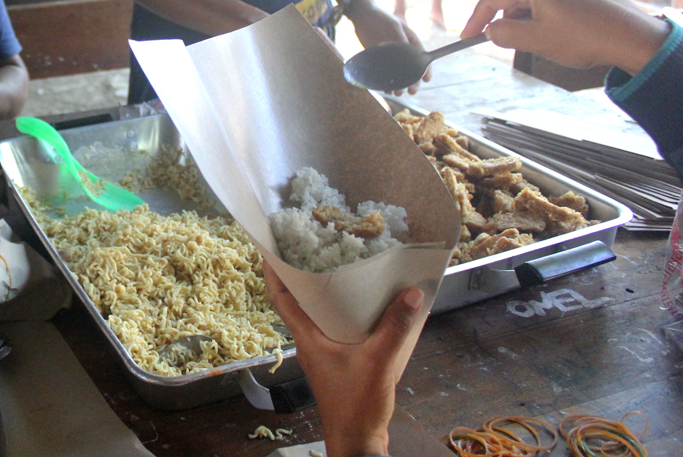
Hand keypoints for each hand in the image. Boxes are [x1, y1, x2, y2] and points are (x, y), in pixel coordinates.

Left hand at [265, 264, 425, 456]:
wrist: (358, 441)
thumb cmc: (356, 405)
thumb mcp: (377, 362)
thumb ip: (394, 328)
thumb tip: (412, 293)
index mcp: (307, 338)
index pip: (280, 299)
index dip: (272, 272)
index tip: (269, 247)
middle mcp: (311, 342)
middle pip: (300, 301)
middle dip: (304, 275)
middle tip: (313, 246)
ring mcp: (325, 352)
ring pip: (322, 314)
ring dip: (329, 293)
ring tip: (343, 267)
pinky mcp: (341, 361)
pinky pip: (341, 328)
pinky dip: (351, 313)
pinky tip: (371, 305)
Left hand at [347, 1, 429, 93]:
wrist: (362, 16)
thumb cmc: (381, 18)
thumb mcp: (393, 27)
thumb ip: (401, 41)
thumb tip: (410, 56)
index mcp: (411, 42)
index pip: (422, 57)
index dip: (426, 69)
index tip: (426, 79)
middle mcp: (403, 51)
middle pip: (411, 69)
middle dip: (413, 82)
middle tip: (411, 92)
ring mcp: (391, 56)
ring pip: (399, 74)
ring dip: (399, 85)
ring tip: (397, 93)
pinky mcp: (379, 60)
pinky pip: (385, 73)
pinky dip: (386, 82)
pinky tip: (385, 89)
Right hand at [460, 0, 671, 74]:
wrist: (635, 38)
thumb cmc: (587, 39)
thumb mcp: (536, 41)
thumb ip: (503, 34)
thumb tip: (491, 30)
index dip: (476, 19)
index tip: (467, 37)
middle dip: (507, 19)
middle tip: (506, 43)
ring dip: (530, 16)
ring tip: (540, 38)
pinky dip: (551, 10)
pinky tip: (562, 29)